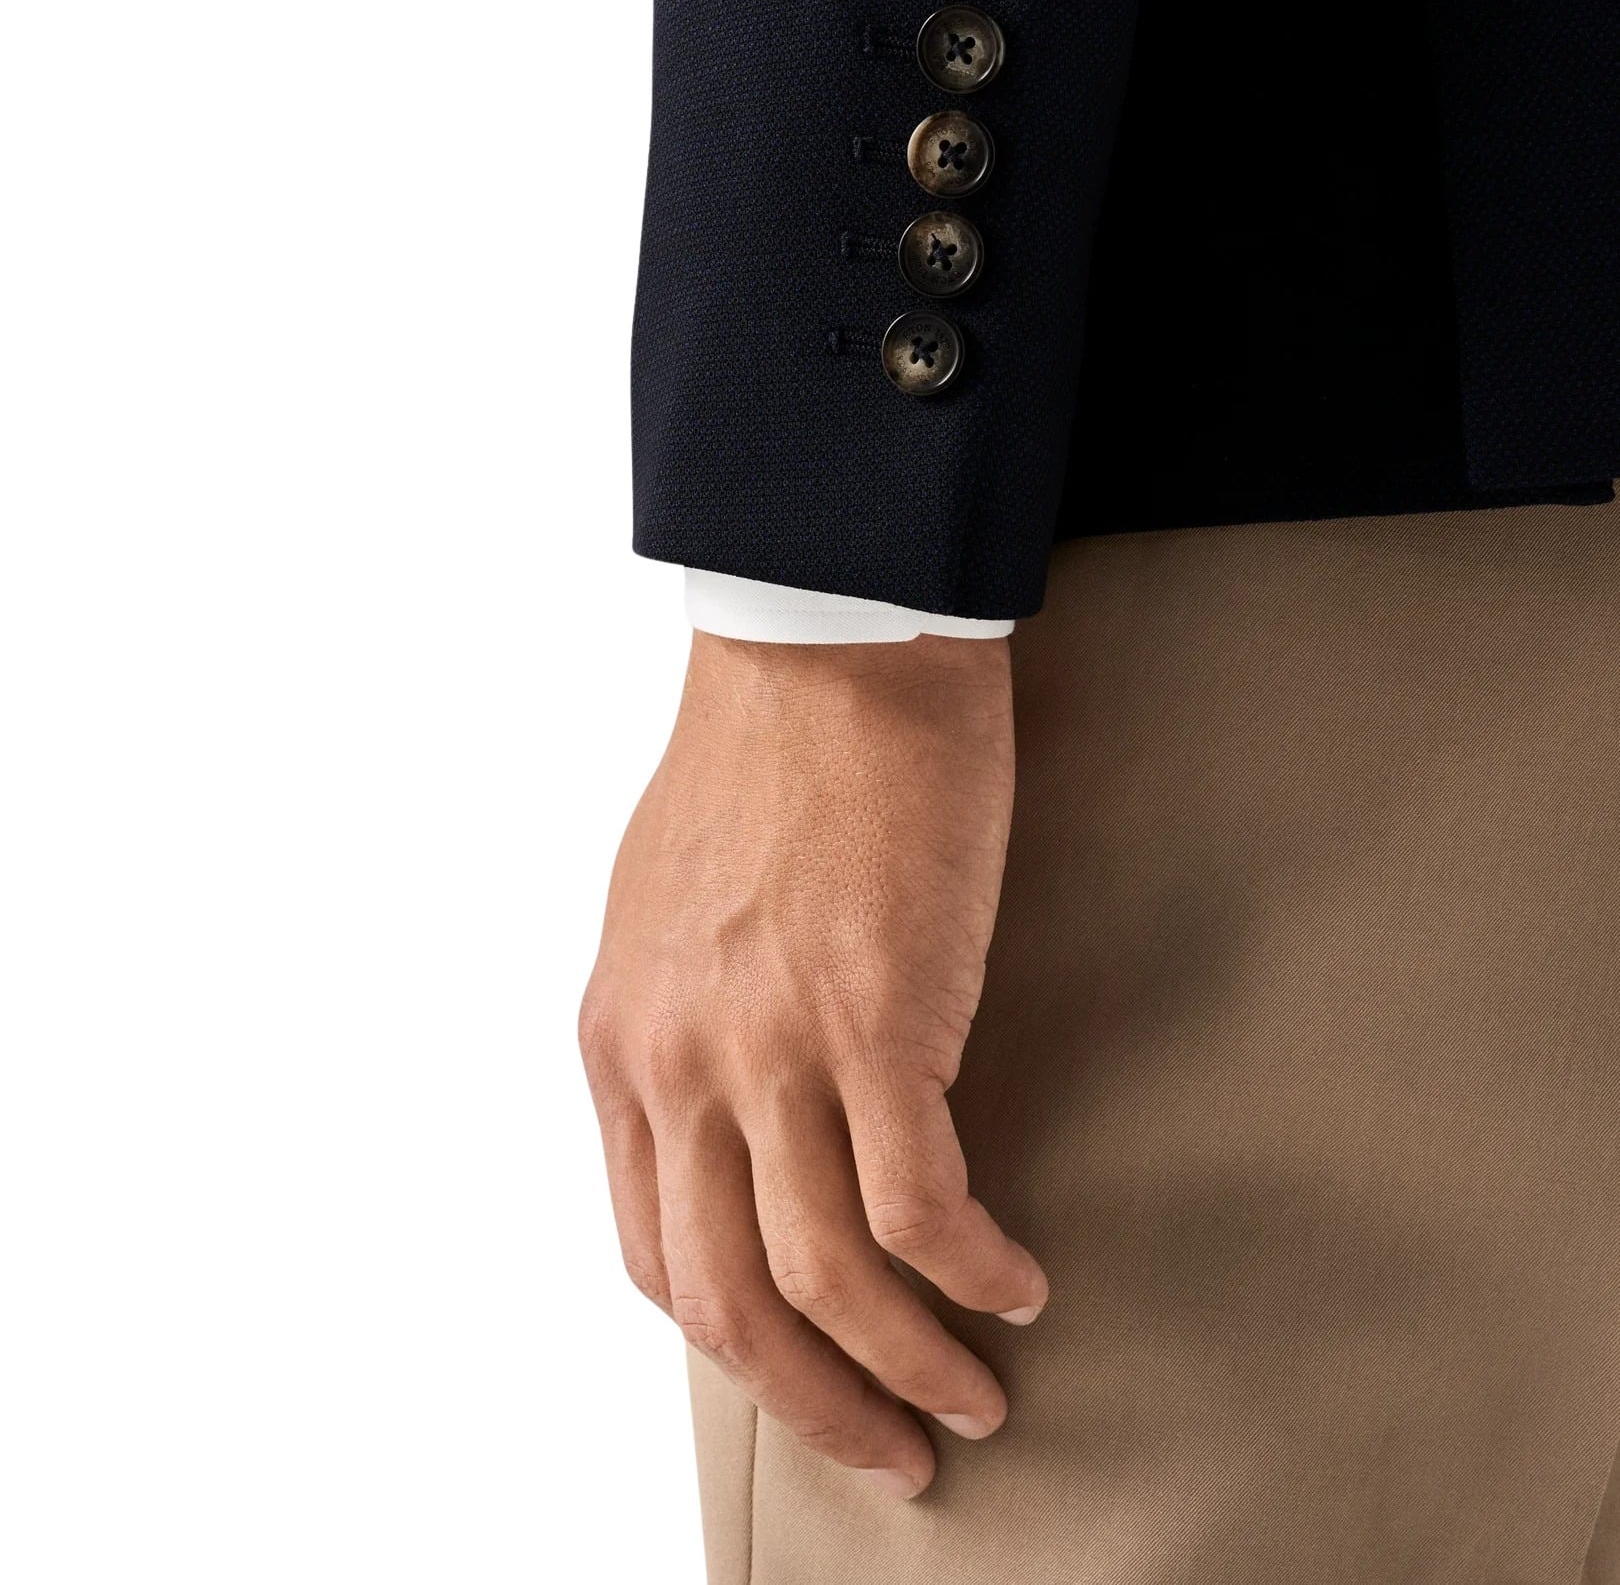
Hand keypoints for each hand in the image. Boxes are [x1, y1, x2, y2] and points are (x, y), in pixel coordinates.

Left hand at [579, 629, 1045, 1499]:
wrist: (825, 644)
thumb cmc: (764, 755)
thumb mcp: (667, 906)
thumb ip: (682, 1018)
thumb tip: (736, 1108)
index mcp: (623, 1041)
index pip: (652, 1251)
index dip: (734, 1339)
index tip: (801, 1375)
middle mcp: (679, 1063)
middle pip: (732, 1300)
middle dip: (818, 1402)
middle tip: (895, 1453)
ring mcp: (770, 1046)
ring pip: (829, 1278)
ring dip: (908, 1367)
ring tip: (974, 1400)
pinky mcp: (875, 1017)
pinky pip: (921, 1204)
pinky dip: (973, 1269)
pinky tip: (1020, 1283)